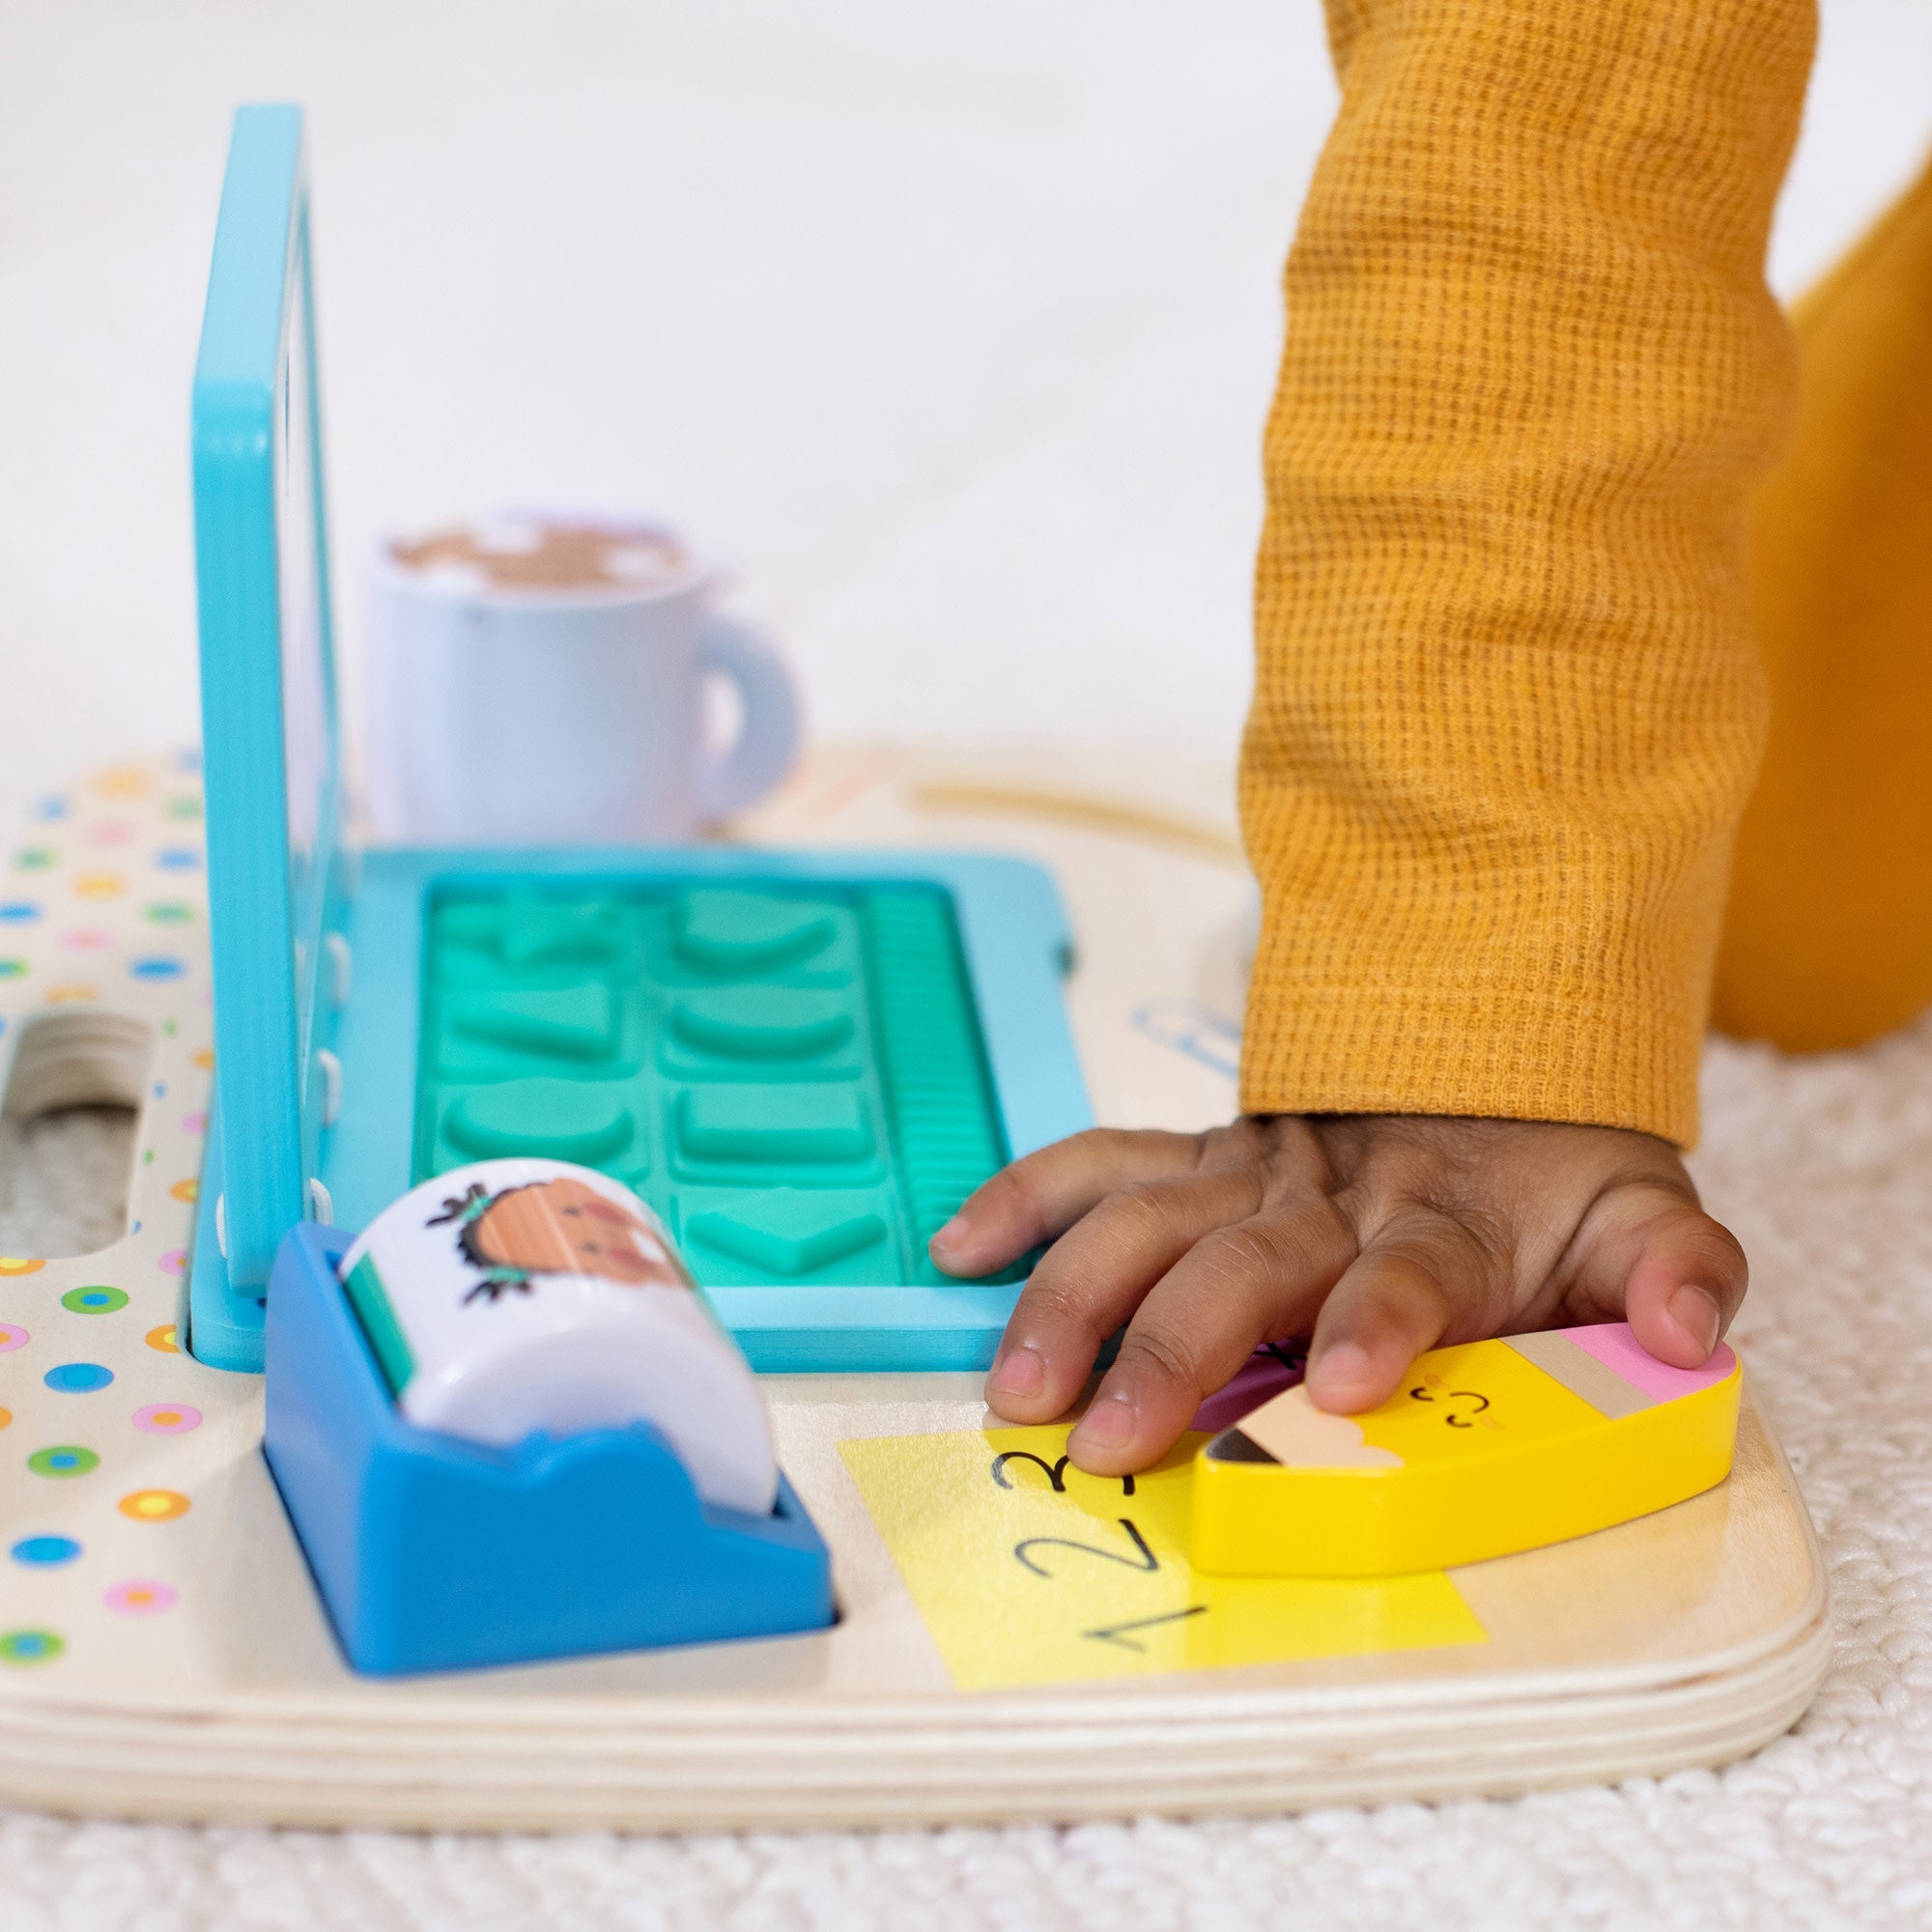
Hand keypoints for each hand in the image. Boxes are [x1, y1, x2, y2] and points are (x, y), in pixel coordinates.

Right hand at [929, 1115, 1744, 1475]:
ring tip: (1016, 1382)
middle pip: (1242, 1262)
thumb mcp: (1641, 1214)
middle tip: (1110, 1438)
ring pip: (1145, 1217)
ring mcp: (1249, 1171)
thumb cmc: (1552, 1180)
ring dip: (1073, 1294)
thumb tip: (1692, 1327)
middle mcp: (1328, 1196)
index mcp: (1445, 1228)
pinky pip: (1099, 1163)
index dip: (1381, 1321)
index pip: (1410, 1273)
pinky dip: (1026, 1197)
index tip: (1345, 1386)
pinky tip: (959, 1250)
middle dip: (1172, 1346)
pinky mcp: (1195, 1158)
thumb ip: (1676, 1267)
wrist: (1489, 1060)